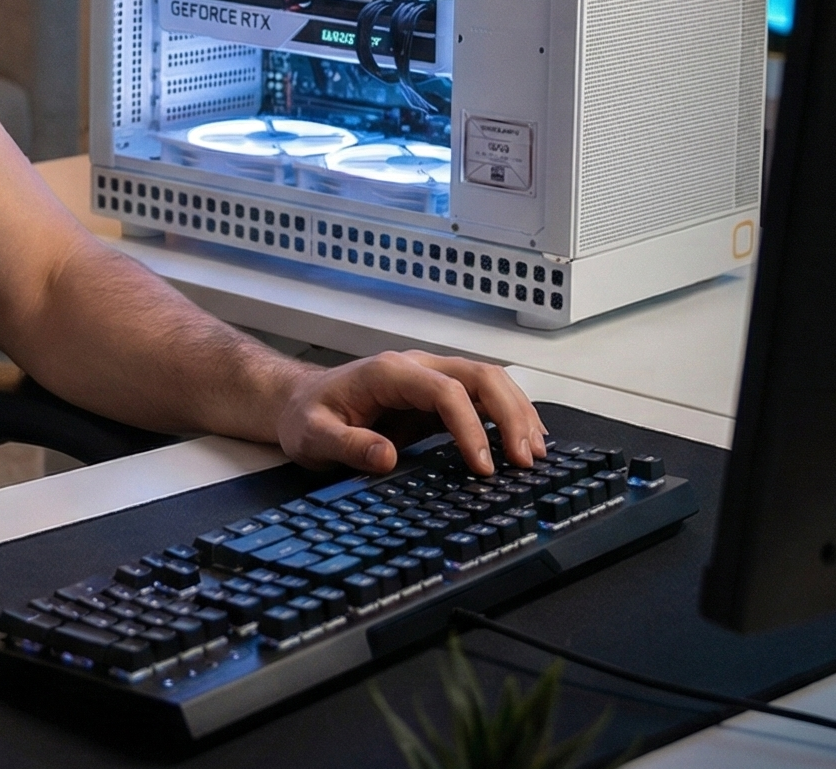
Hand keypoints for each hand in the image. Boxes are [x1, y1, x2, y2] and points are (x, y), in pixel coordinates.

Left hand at [274, 350, 546, 478]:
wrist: (300, 401)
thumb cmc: (307, 415)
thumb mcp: (313, 435)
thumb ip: (345, 445)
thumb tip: (384, 456)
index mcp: (388, 373)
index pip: (445, 391)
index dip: (470, 427)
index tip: (483, 468)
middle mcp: (415, 367)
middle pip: (478, 375)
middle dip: (509, 414)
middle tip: (525, 460)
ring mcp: (429, 378)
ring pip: (488, 380)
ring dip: (517, 412)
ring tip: (535, 454)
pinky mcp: (437, 396)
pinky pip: (481, 397)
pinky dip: (508, 415)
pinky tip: (523, 441)